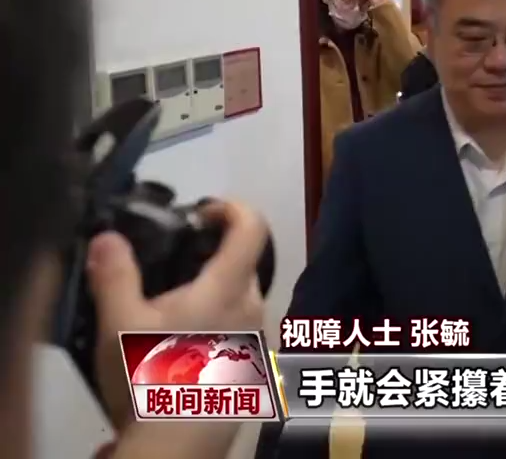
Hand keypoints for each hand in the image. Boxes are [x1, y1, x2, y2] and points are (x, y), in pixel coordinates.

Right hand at [87, 200, 267, 428]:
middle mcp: (253, 308)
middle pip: (243, 265)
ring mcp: (257, 340)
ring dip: (212, 295)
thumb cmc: (152, 379)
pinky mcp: (252, 368)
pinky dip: (215, 325)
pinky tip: (181, 348)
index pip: (252, 227)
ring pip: (240, 300)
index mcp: (228, 288)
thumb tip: (109, 238)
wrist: (177, 445)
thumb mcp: (120, 324)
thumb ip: (116, 275)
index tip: (203, 213)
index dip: (232, 208)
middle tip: (170, 268)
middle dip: (211, 258)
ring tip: (168, 313)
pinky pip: (238, 330)